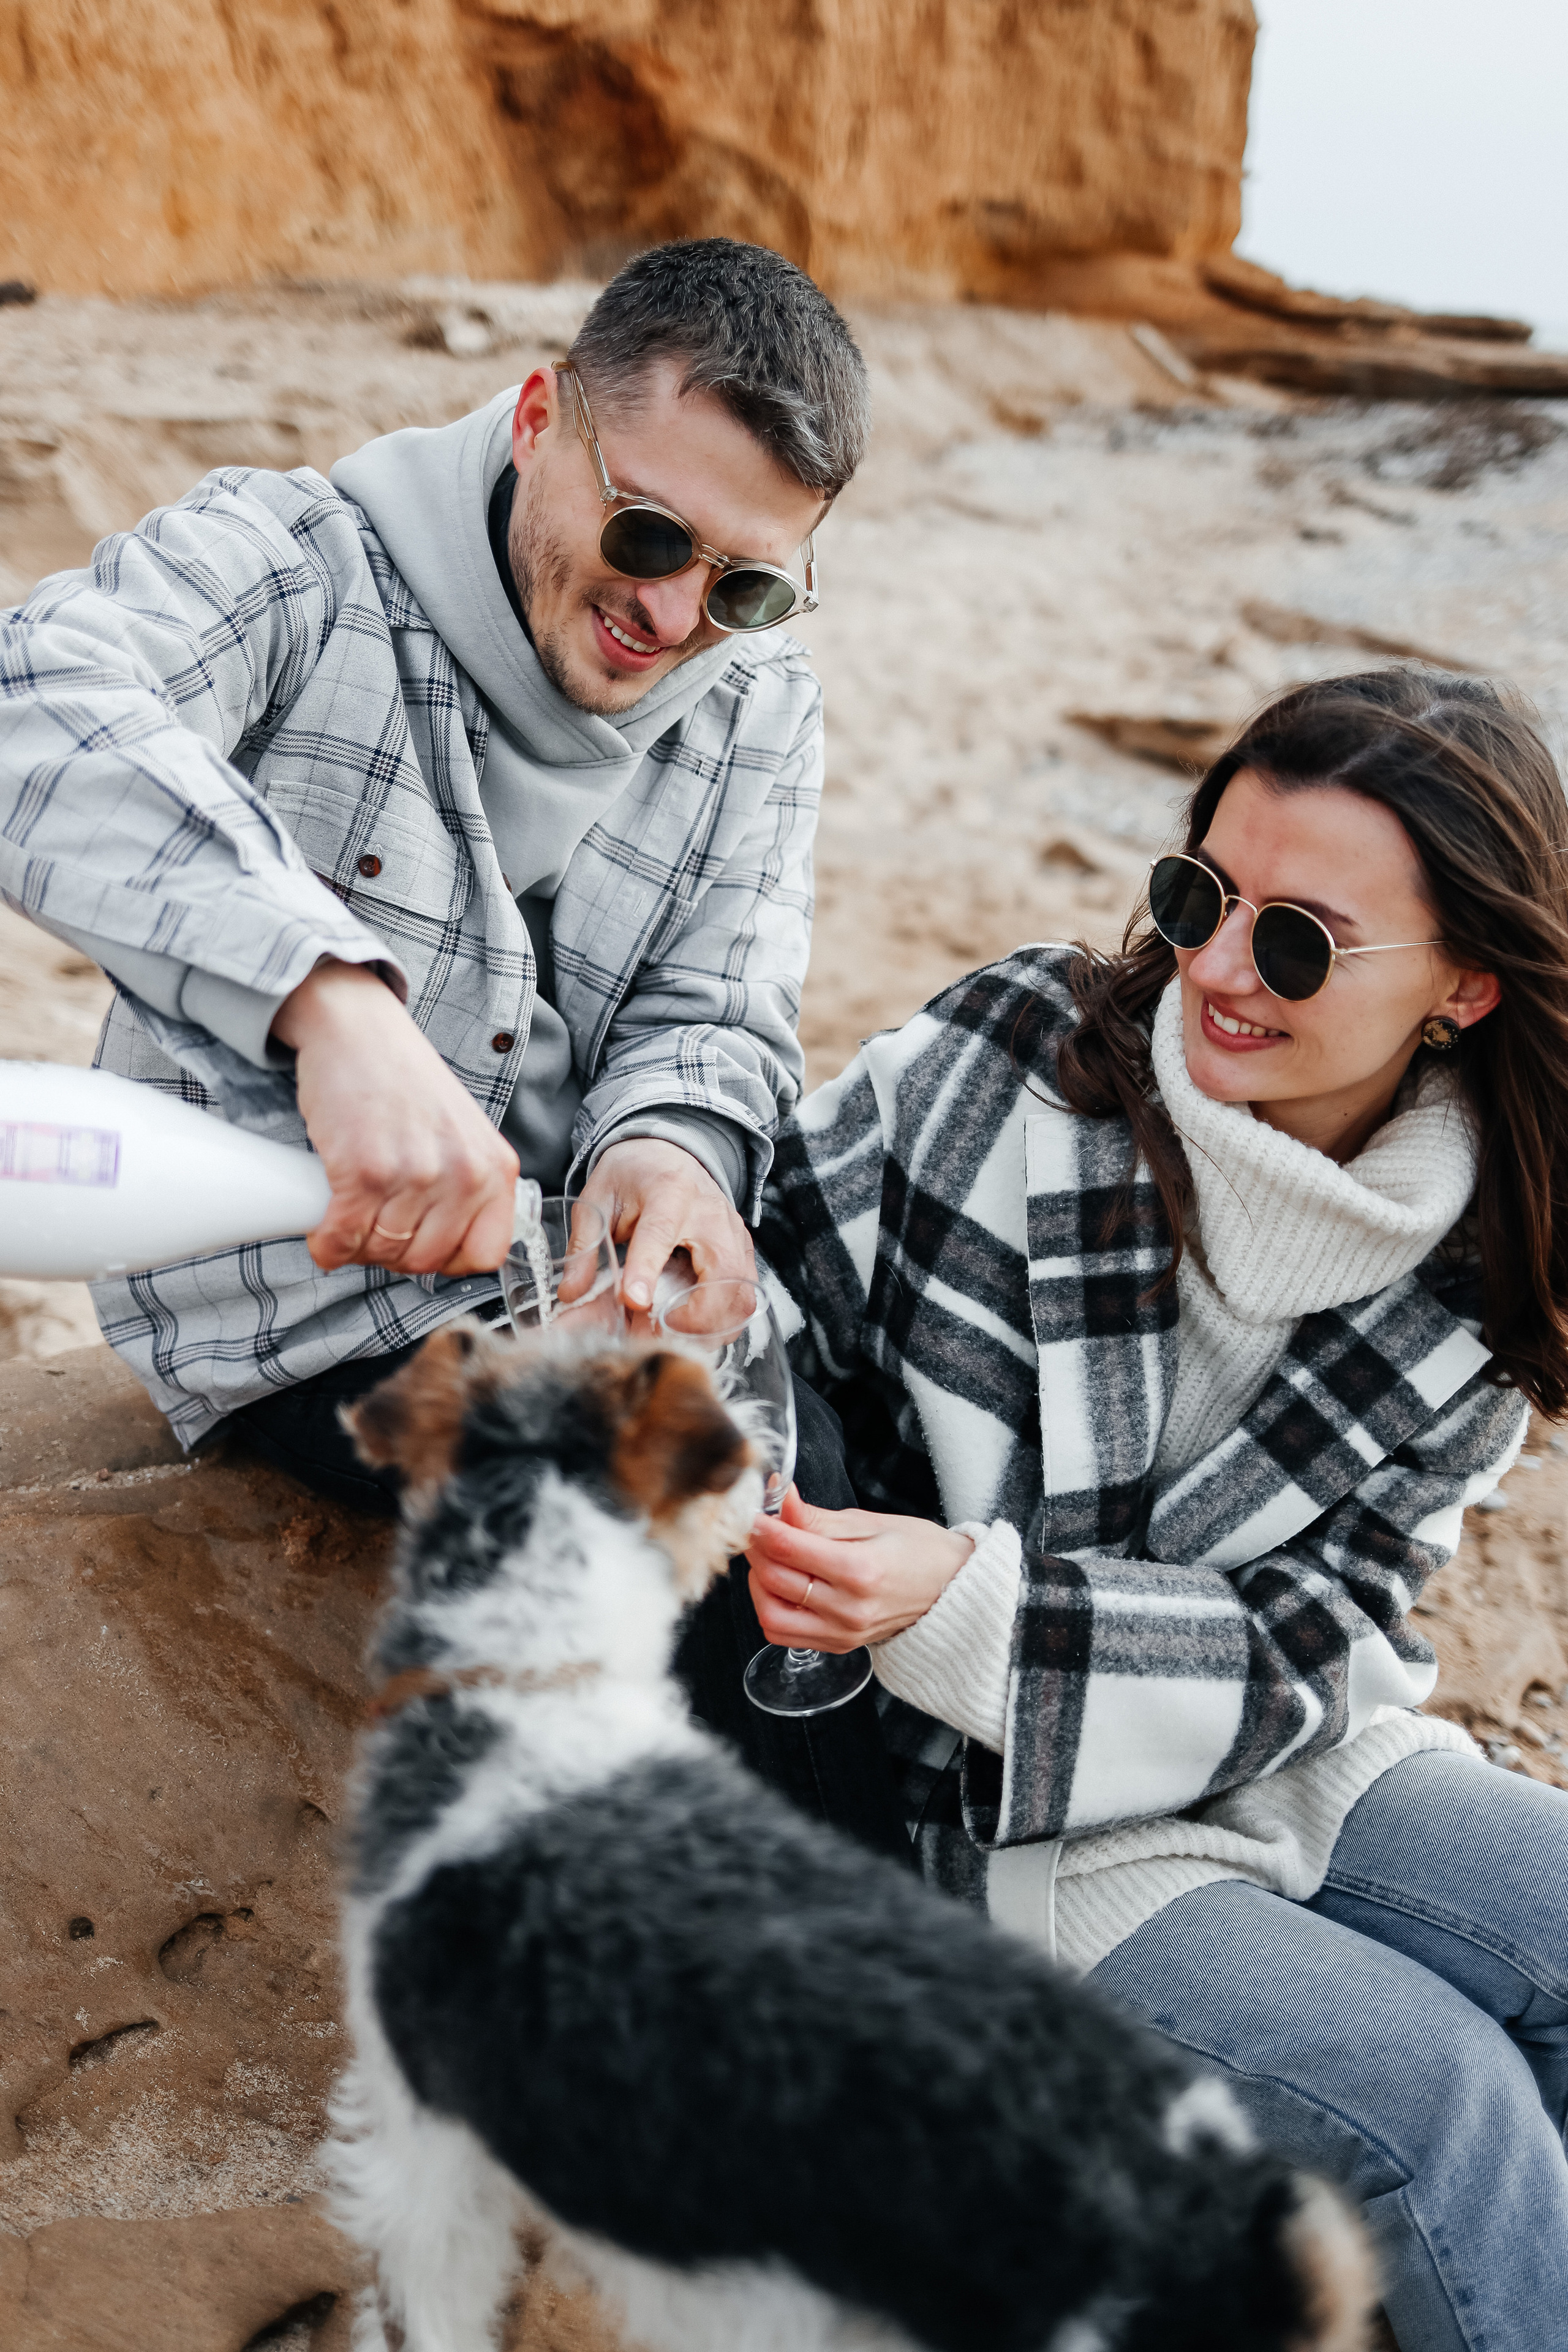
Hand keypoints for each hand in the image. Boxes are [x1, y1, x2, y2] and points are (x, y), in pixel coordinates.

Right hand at [271, 961, 518, 1274]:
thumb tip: (446, 1247)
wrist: (360, 1030)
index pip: (485, 1254)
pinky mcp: (364, 1170)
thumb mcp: (463, 1134)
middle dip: (392, 1255)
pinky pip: (343, 1237)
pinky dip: (327, 1244)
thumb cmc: (406, 1082)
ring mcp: (414, 1173)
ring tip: (348, 1222)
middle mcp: (463, 1174)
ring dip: (356, 1248)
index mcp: (495, 1168)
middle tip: (372, 1232)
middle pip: (425, 1260)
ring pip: (381, 1252)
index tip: (420, 1246)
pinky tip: (323, 1231)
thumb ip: (468, 1186)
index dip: (446, 1260)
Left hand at [573, 1136, 753, 1314]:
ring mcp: (733, 1233)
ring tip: (670, 1333)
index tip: (632, 1301)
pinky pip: (745, 1297)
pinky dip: (722, 1322)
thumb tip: (571, 1293)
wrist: (669, 1152)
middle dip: (691, 1318)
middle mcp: (710, 1212)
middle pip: (720, 1275)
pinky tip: (692, 1325)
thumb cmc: (633, 1176)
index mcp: (668, 1191)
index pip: (660, 1233)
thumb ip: (585, 1246)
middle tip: (653, 1332)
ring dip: (709, 1327)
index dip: (647, 1270)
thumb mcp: (598, 1200)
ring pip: (740, 1295)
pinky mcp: (743, 1251)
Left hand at [744, 1488, 973, 1652]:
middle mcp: (849, 1608)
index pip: (789, 1548)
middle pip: (774, 1579)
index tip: (752, 1511)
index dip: (761, 1526)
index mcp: (861, 1570)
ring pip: (770, 1614)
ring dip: (758, 1583)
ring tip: (770, 1559)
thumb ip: (819, 1518)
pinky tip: (782, 1587)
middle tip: (759, 1529)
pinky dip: (771, 1609)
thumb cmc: (921, 1551)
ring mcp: (843, 1633)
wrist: (953, 1589)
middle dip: (756, 1549)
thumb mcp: (872, 1522)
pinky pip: (783, 1634)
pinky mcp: (838, 1645)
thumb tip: (779, 1501)